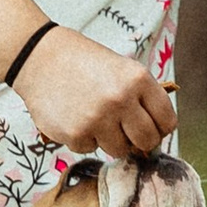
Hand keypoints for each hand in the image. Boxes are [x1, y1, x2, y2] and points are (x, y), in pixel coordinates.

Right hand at [17, 25, 173, 160]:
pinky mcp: (76, 134)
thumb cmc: (83, 62)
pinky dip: (84, 138)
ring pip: (120, 150)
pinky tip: (75, 117)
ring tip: (95, 117)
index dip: (160, 128)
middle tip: (127, 133)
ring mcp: (98, 119)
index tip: (151, 127)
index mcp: (137, 79)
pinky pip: (91, 149)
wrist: (39, 57)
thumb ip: (140, 96)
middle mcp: (121, 99)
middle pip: (148, 141)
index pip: (167, 121)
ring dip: (110, 140)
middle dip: (140, 141)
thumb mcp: (121, 68)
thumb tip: (155, 133)